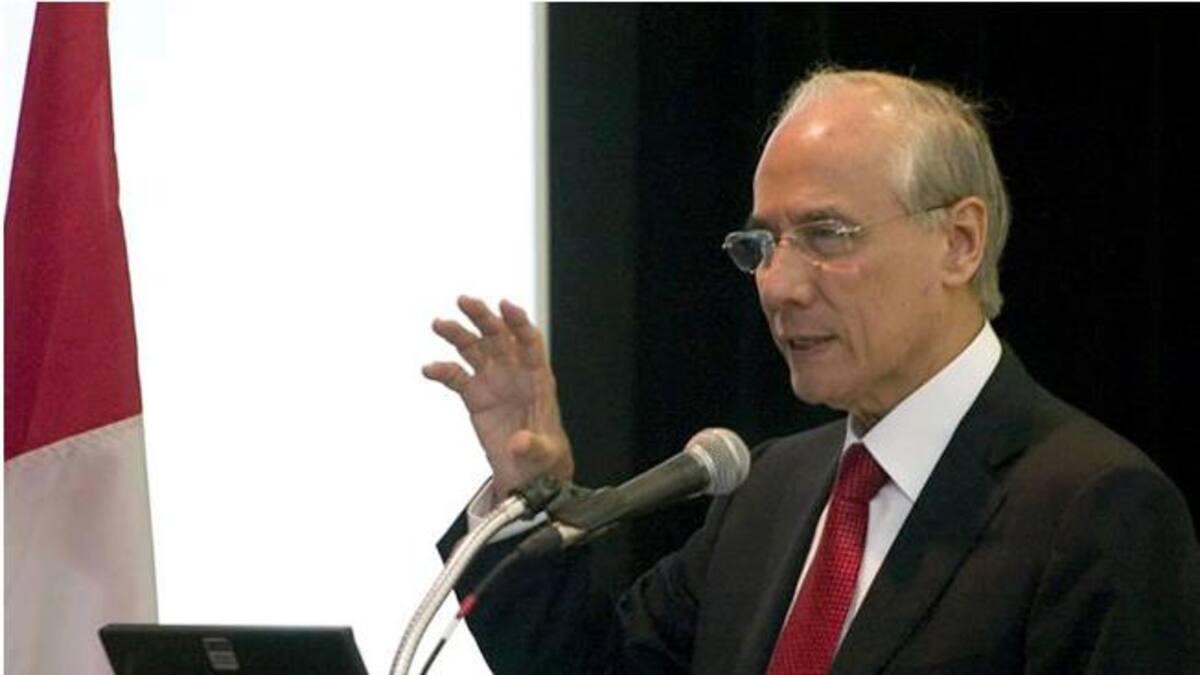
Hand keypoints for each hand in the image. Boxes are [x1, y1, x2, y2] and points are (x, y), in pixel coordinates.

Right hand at [423, 296, 573, 498]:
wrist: (527, 470)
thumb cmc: (544, 456)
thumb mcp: (544, 454)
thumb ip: (533, 446)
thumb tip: (519, 443)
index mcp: (538, 378)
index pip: (529, 342)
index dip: (518, 322)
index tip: (505, 306)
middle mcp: (514, 372)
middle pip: (498, 336)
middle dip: (482, 317)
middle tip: (465, 301)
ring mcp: (493, 381)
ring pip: (474, 349)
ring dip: (458, 333)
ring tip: (439, 324)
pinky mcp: (475, 395)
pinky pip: (456, 377)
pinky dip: (443, 370)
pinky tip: (429, 369)